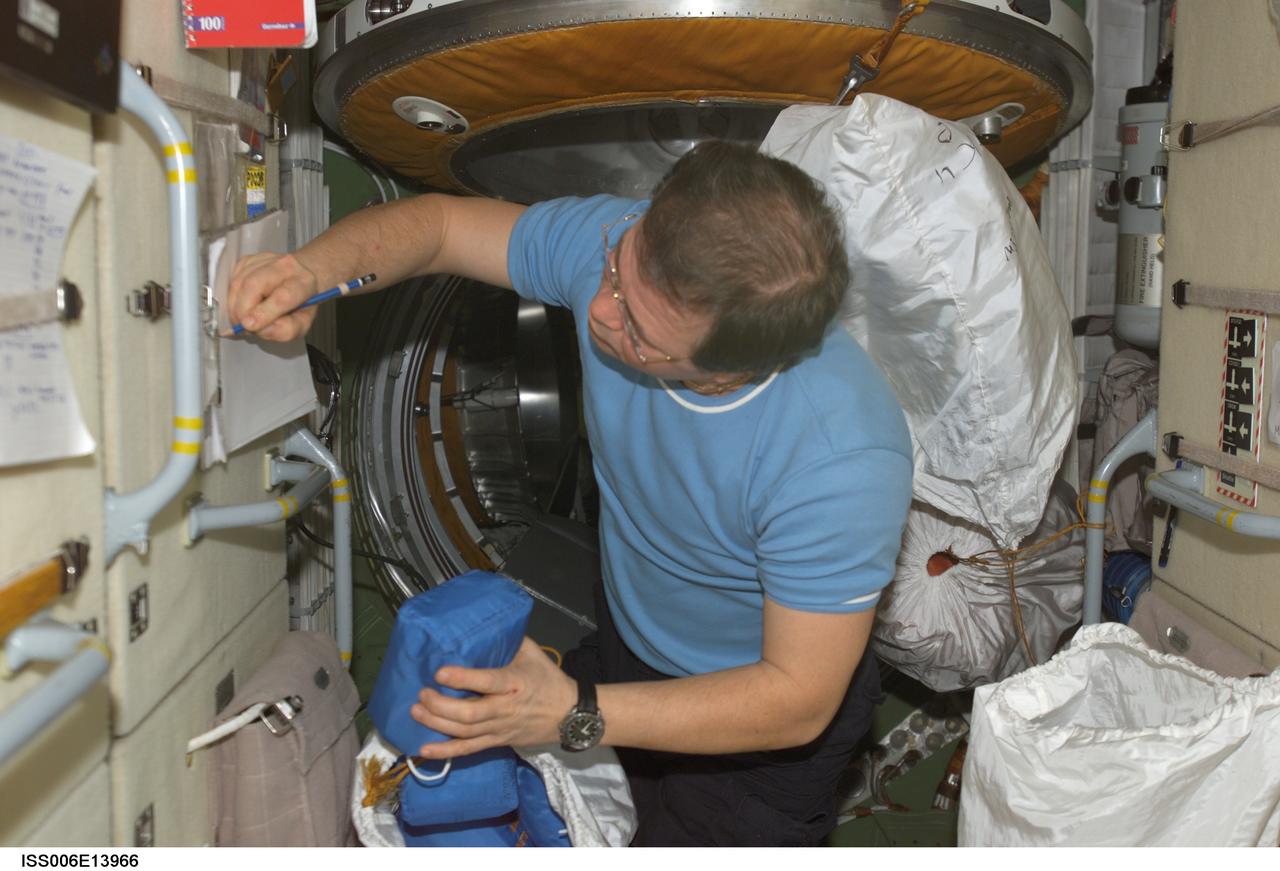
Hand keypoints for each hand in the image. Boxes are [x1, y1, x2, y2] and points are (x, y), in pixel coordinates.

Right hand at [226, 252, 319, 341]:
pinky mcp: (249, 260)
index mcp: (304, 282)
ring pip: (239, 283)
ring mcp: (265, 260)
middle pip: (253, 285)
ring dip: (235, 306)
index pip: (282, 297)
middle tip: (244, 326)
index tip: (249, 325)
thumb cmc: (304, 300)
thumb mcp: (303, 322)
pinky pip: (232, 280)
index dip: (263, 313)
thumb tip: (261, 330)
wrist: (305, 274)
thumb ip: (286, 329)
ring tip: (244, 318)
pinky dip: (233, 297)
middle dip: (242, 310)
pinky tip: (243, 304)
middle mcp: (285, 266)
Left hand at [410, 637, 577, 758]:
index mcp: (515, 682)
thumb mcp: (533, 653)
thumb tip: (480, 627)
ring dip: (437, 724)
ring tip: (416, 712)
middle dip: (441, 705)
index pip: (488, 681)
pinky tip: (423, 749)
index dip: (463, 679)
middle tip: (422, 693)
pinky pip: (469, 751)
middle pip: (470, 714)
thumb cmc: (548, 679)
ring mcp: (500, 729)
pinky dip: (446, 752)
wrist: (570, 715)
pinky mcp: (498, 742)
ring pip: (465, 733)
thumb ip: (507, 641)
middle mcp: (506, 708)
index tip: (440, 672)